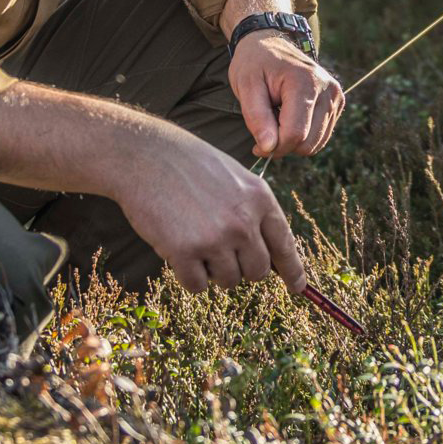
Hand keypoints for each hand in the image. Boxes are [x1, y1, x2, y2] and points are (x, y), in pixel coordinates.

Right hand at [116, 131, 306, 294]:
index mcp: (259, 199)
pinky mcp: (185, 252)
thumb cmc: (189, 166)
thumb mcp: (235, 179)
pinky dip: (188, 276)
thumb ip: (254, 212)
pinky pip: (197, 286)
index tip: (297, 288)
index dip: (292, 271)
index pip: (284, 245)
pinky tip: (178, 249)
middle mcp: (243, 221)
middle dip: (241, 268)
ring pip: (228, 281)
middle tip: (219, 249)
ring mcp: (215, 238)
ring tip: (195, 239)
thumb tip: (270, 259)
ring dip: (212, 270)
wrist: (145, 156)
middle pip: (257, 272)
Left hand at [230, 33, 343, 159]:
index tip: (256, 146)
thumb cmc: (254, 63)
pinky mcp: (337, 102)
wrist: (269, 43)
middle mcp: (327, 89)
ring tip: (277, 120)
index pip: (295, 133)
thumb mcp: (245, 85)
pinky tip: (289, 118)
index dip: (273, 147)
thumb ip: (256, 117)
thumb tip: (269, 147)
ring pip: (315, 144)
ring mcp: (335, 96)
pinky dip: (303, 136)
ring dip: (293, 141)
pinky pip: (321, 137)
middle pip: (308, 143)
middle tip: (264, 130)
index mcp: (305, 82)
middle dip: (283, 145)